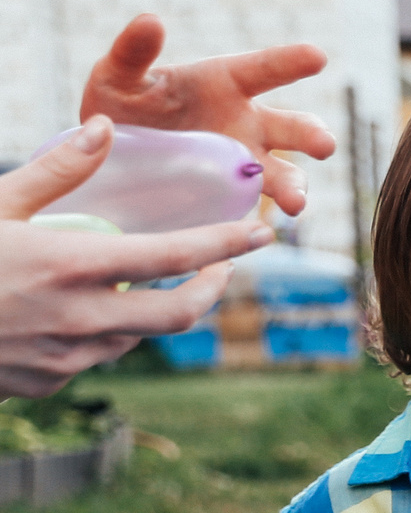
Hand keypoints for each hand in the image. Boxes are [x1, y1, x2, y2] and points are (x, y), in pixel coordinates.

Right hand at [0, 120, 273, 396]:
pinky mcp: (45, 384)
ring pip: (137, 336)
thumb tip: (106, 128)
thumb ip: (55, 170)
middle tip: (222, 265)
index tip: (263, 231)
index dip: (227, 245)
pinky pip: (94, 356)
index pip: (174, 257)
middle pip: (178, 313)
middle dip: (210, 287)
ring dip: (152, 309)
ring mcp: (63, 359)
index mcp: (68, 266)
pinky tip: (81, 308)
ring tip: (149, 278)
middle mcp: (76, 319)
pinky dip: (103, 330)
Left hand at [79, 15, 334, 215]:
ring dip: (295, 188)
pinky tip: (251, 238)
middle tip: (323, 145)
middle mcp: (245, 125)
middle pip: (292, 127)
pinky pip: (250, 213)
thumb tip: (150, 19)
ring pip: (283, 175)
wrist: (107, 159)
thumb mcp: (117, 77)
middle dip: (313, 135)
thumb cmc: (119, 106)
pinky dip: (253, 227)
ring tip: (296, 205)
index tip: (318, 56)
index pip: (264, 70)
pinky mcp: (230, 201)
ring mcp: (242, 167)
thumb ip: (133, 52)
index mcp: (225, 86)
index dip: (291, 62)